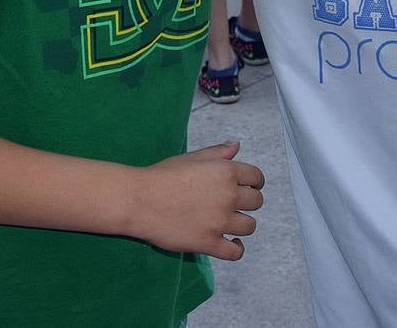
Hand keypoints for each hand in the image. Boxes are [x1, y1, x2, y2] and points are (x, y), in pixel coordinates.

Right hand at [130, 141, 264, 260]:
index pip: (256, 178)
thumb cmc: (162, 176)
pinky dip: (237, 249)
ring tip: (230, 223)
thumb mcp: (192, 158)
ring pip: (249, 227)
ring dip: (242, 225)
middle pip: (256, 202)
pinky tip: (231, 243)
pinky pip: (235, 252)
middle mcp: (228, 196)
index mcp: (226, 172)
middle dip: (248, 202)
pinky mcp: (209, 243)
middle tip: (235, 205)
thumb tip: (236, 145)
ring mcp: (220, 221)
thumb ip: (217, 152)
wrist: (139, 200)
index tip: (249, 187)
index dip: (254, 182)